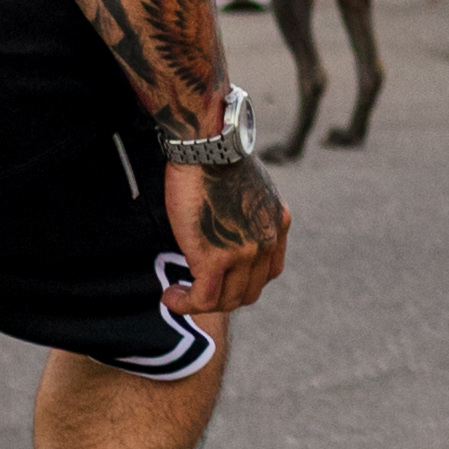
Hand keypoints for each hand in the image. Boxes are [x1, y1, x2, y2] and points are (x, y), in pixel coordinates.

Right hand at [162, 158, 289, 315]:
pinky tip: (170, 297)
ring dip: (200, 303)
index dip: (243, 281)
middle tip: (195, 289)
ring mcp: (245, 253)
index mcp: (278, 223)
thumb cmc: (218, 156)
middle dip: (221, 296)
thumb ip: (247, 212)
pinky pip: (203, 298)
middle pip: (248, 292)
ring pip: (226, 300)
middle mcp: (268, 241)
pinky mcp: (215, 259)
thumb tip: (228, 226)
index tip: (221, 279)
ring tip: (178, 295)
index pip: (269, 271)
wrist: (208, 144)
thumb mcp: (250, 186)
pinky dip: (185, 303)